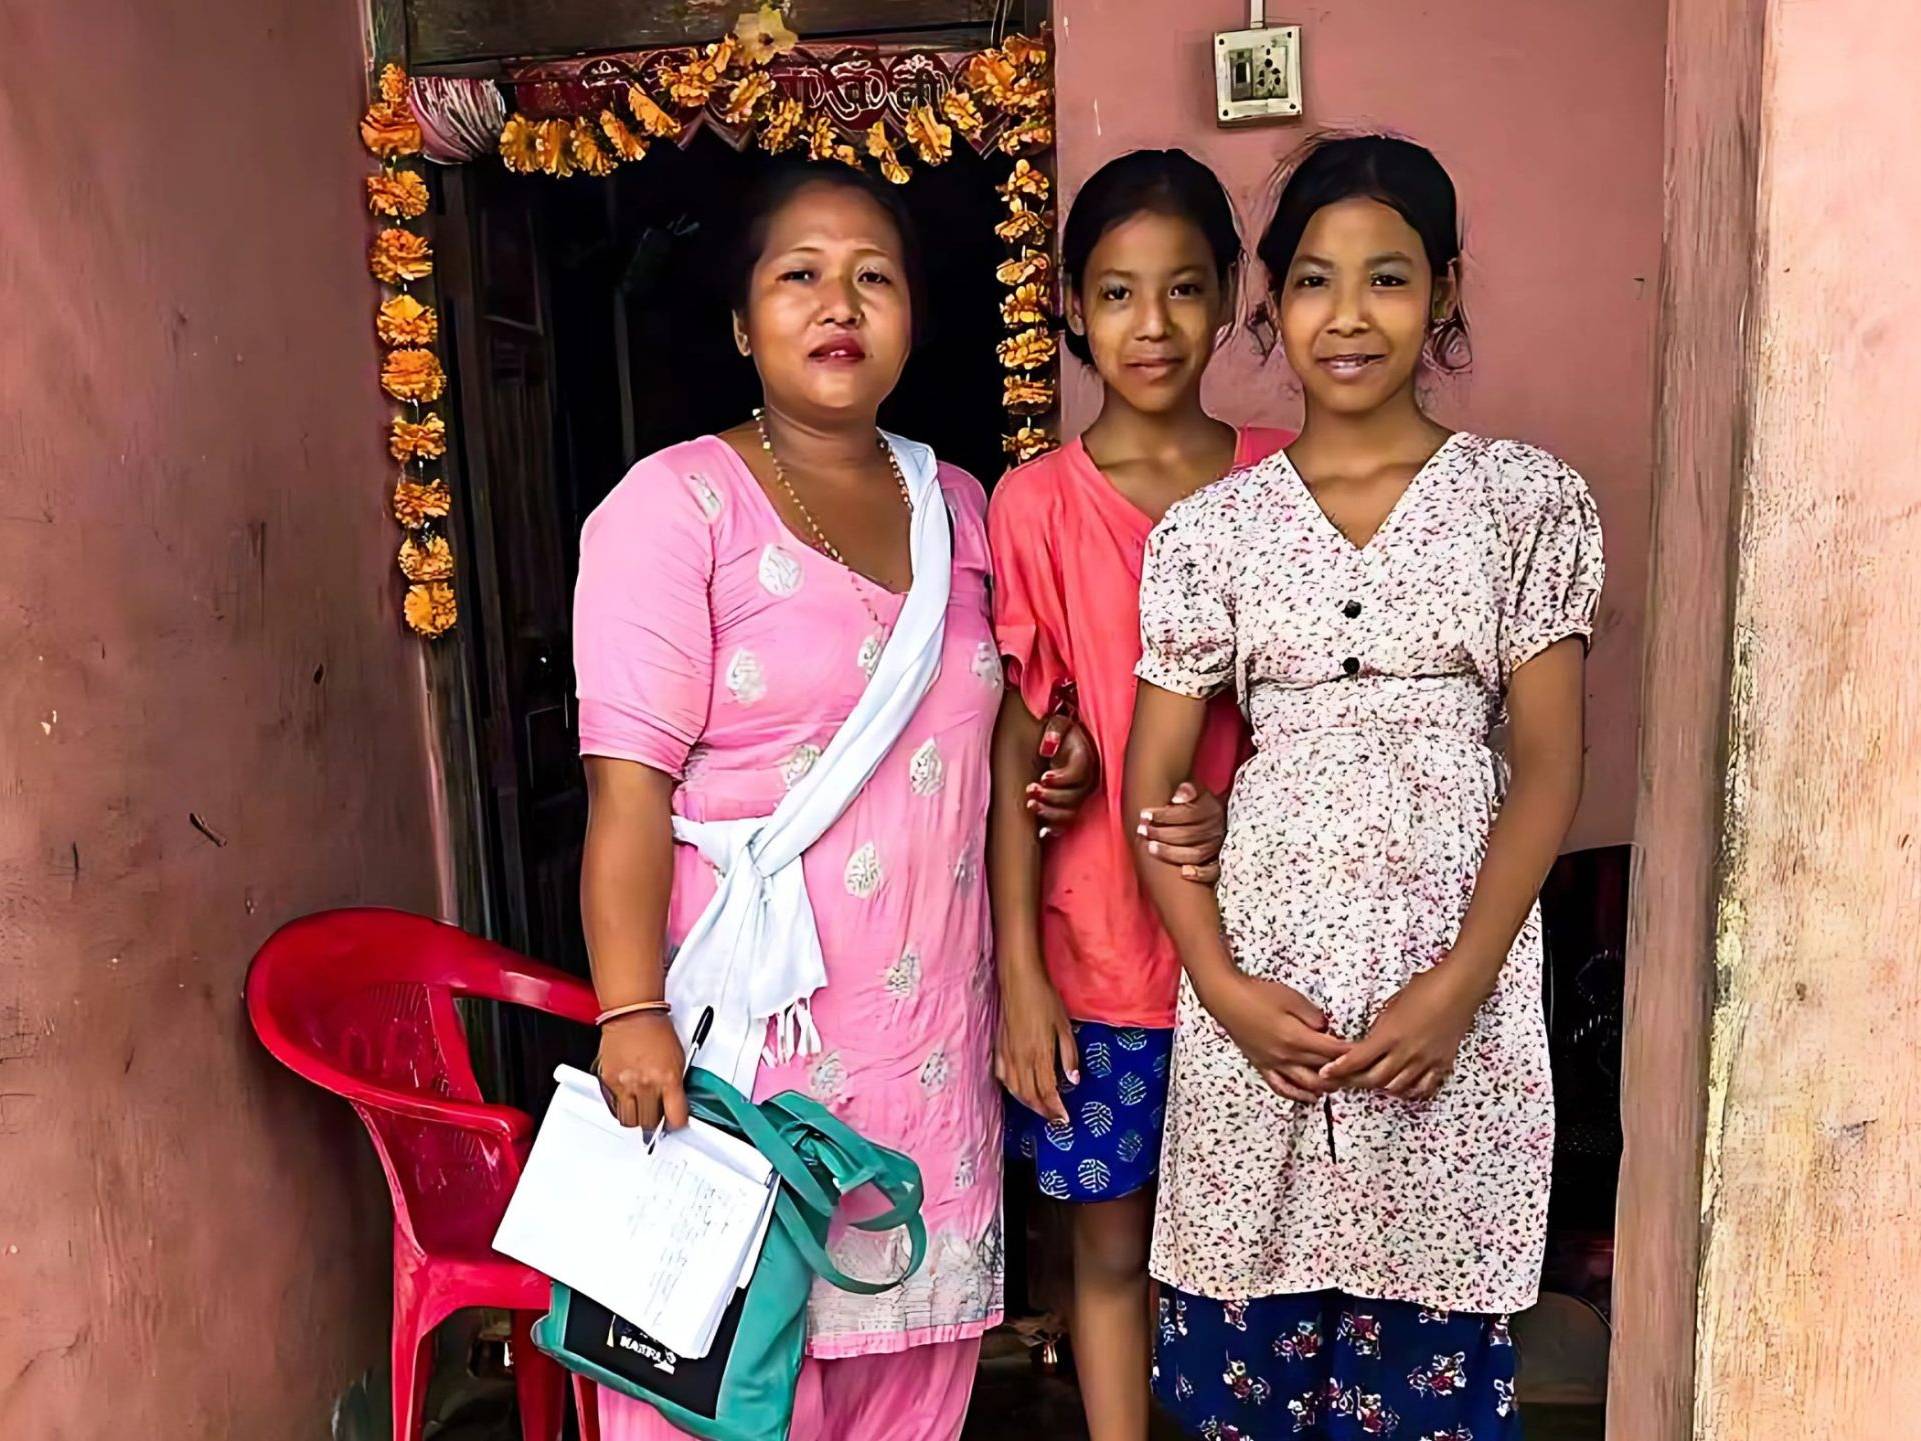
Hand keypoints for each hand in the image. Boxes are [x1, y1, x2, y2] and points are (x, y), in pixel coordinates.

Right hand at [594, 1012, 688, 1132]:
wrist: (633, 1015)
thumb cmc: (656, 1031)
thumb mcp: (679, 1059)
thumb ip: (676, 1086)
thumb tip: (675, 1105)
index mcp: (668, 1078)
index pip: (676, 1117)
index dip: (677, 1123)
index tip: (676, 1121)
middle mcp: (645, 1083)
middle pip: (650, 1122)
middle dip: (656, 1120)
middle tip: (657, 1111)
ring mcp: (624, 1084)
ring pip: (630, 1121)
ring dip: (637, 1117)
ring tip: (641, 1106)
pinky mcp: (608, 1082)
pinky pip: (614, 1108)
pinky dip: (621, 1107)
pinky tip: (628, 1099)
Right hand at [995, 963, 1077, 1123]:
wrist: (1019, 980)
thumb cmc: (1045, 1000)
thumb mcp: (1064, 1026)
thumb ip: (1069, 1055)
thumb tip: (1073, 1080)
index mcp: (1039, 1054)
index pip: (1047, 1092)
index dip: (1056, 1109)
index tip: (1064, 1119)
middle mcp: (1021, 1059)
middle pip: (1030, 1096)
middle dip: (1043, 1111)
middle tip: (1055, 1119)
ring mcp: (1007, 1054)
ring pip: (1015, 1090)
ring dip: (1028, 1104)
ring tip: (1040, 1108)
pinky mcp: (999, 1048)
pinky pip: (1003, 1077)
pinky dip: (1012, 1089)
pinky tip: (1019, 1090)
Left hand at [1028, 715, 1098, 832]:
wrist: (1064, 743)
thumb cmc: (1059, 733)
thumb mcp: (1058, 722)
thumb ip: (1054, 729)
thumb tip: (1048, 747)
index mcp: (1086, 759)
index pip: (1079, 774)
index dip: (1062, 779)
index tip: (1043, 777)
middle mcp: (1087, 780)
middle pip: (1075, 797)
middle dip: (1051, 797)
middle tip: (1031, 790)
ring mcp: (1080, 795)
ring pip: (1071, 813)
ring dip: (1050, 814)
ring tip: (1031, 805)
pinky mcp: (1071, 806)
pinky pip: (1067, 822)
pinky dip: (1054, 828)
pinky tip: (1040, 830)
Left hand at [1138, 782, 1226, 882]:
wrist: (1211, 819)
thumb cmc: (1196, 806)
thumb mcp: (1194, 793)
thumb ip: (1187, 790)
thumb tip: (1177, 797)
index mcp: (1213, 809)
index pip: (1189, 814)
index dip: (1165, 815)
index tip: (1144, 815)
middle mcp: (1218, 829)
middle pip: (1190, 835)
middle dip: (1162, 833)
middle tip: (1142, 831)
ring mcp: (1219, 847)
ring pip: (1197, 854)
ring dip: (1171, 852)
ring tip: (1150, 848)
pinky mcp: (1218, 863)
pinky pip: (1213, 872)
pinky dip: (1200, 874)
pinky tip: (1183, 873)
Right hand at [1204, 973, 1349, 1102]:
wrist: (1226, 998)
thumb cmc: (1257, 994)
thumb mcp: (1291, 998)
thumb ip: (1314, 1016)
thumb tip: (1327, 1029)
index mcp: (1296, 1038)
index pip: (1333, 1052)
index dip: (1352, 1054)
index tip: (1365, 1052)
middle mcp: (1287, 1056)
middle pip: (1324, 1071)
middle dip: (1345, 1073)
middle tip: (1360, 1071)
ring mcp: (1274, 1063)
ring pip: (1307, 1085)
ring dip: (1327, 1087)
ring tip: (1342, 1084)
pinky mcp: (1263, 1065)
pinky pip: (1282, 1087)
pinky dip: (1299, 1095)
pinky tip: (1310, 1096)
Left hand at [1317, 962, 1483, 1100]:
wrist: (1459, 988)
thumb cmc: (1426, 988)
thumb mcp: (1392, 1004)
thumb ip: (1381, 1026)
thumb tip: (1371, 1040)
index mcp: (1390, 1034)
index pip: (1357, 1060)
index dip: (1339, 1069)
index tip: (1327, 1072)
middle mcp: (1407, 1052)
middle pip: (1374, 1079)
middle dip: (1354, 1081)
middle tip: (1343, 1080)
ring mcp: (1425, 1061)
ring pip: (1397, 1087)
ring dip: (1380, 1087)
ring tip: (1370, 1082)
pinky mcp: (1442, 1064)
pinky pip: (1423, 1087)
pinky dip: (1409, 1090)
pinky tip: (1401, 1087)